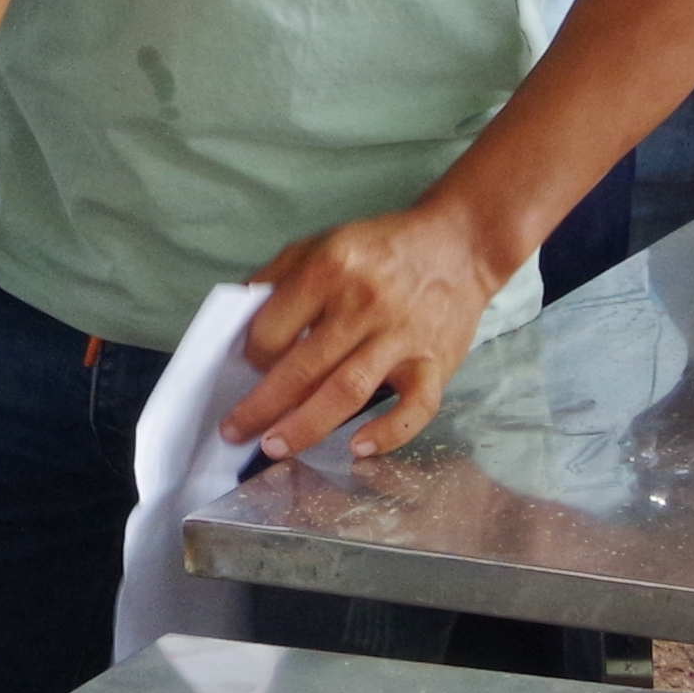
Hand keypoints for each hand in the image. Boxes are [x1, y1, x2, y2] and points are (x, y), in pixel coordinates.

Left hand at [226, 194, 509, 461]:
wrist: (457, 244)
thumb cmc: (382, 249)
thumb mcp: (322, 243)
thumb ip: (277, 278)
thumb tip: (238, 323)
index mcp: (330, 270)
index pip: (273, 327)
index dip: (252, 354)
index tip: (250, 367)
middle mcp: (364, 304)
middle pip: (303, 368)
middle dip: (261, 406)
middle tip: (235, 431)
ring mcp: (401, 338)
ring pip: (346, 391)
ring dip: (306, 426)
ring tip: (275, 448)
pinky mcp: (435, 363)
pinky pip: (415, 407)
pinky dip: (388, 432)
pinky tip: (358, 449)